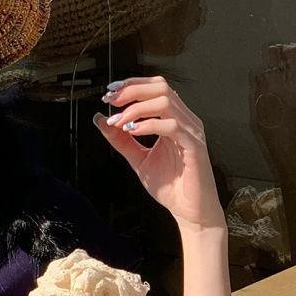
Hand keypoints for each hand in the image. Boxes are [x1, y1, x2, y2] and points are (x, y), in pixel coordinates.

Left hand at [92, 74, 224, 231]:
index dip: (132, 84)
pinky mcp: (194, 147)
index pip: (156, 88)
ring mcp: (191, 132)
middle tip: (111, 101)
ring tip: (119, 122)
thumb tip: (101, 119)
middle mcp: (185, 121)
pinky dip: (148, 125)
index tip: (110, 93)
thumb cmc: (171, 185)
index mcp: (174, 119)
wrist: (190, 211)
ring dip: (136, 108)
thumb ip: (120, 139)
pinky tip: (132, 132)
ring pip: (166, 102)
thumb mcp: (138, 158)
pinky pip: (172, 126)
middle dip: (132, 90)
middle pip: (161, 88)